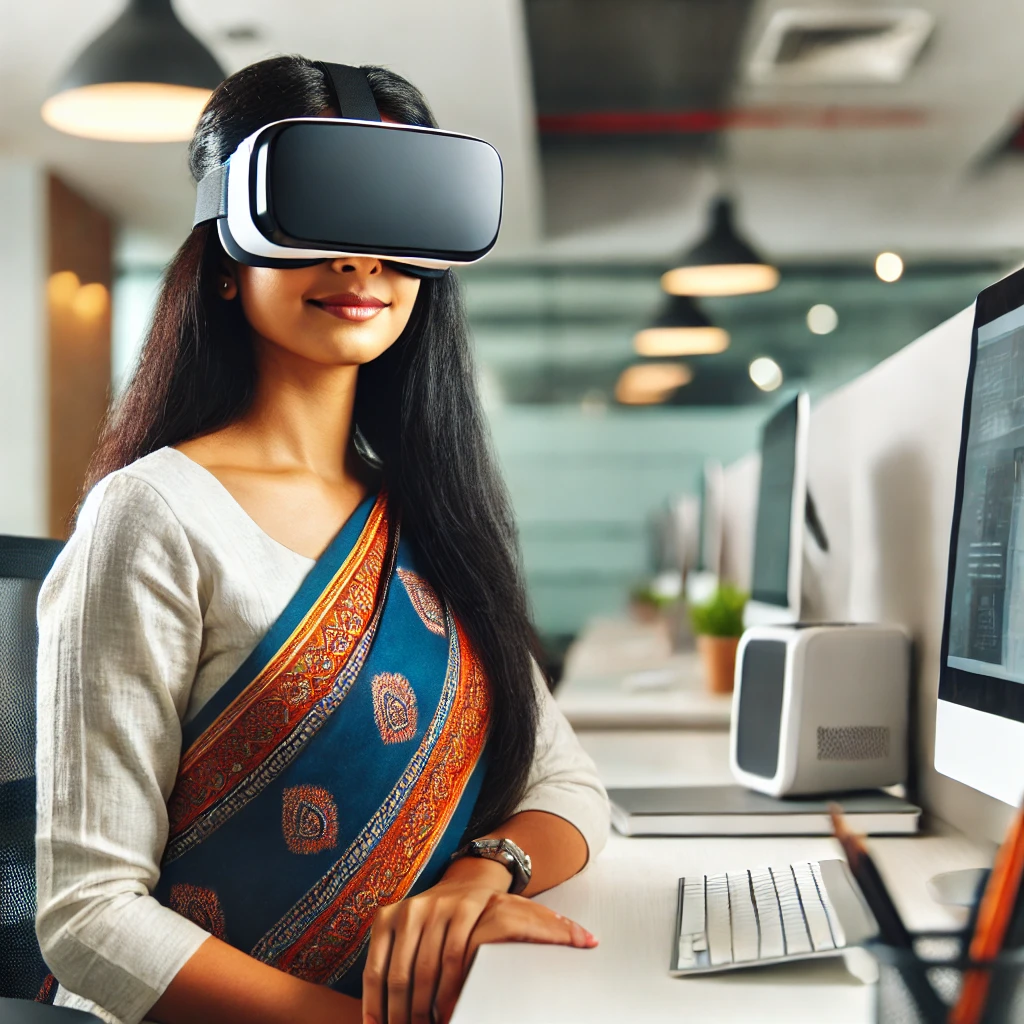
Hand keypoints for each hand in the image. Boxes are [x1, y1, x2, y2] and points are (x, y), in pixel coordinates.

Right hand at [361, 860, 595, 1023]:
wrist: (470, 879)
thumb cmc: (501, 914)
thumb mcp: (529, 917)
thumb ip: (554, 932)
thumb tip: (590, 942)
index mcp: (480, 906)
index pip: (461, 958)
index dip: (457, 996)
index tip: (456, 1019)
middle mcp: (443, 904)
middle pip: (428, 971)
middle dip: (426, 1013)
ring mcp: (412, 909)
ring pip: (399, 972)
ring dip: (400, 1014)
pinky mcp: (388, 915)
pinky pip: (375, 964)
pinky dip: (374, 1000)